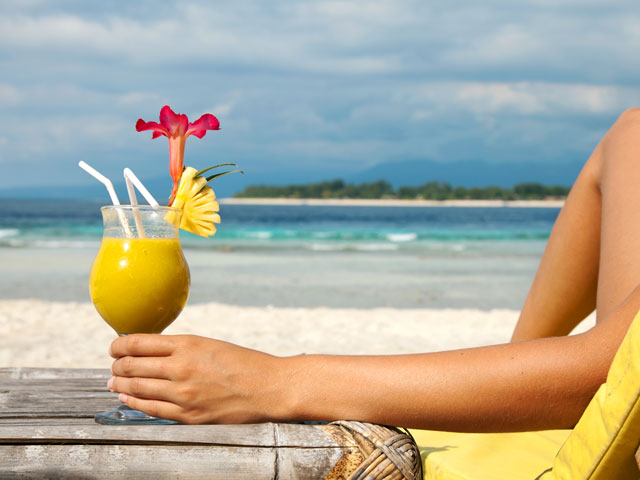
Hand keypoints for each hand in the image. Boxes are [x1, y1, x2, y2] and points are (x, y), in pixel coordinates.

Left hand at [108, 334, 287, 423]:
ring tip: (114, 382)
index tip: (114, 347)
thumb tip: (150, 351)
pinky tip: (126, 398)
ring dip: (119, 384)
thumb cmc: (243, 363)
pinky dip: (133, 402)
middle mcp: (181, 368)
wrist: (269, 387)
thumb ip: (180, 348)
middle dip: (116, 366)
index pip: (137, 343)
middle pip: (131, 366)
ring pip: (136, 388)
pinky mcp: (188, 416)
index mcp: (187, 345)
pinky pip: (150, 409)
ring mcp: (183, 394)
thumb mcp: (210, 345)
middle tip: (113, 366)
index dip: (118, 345)